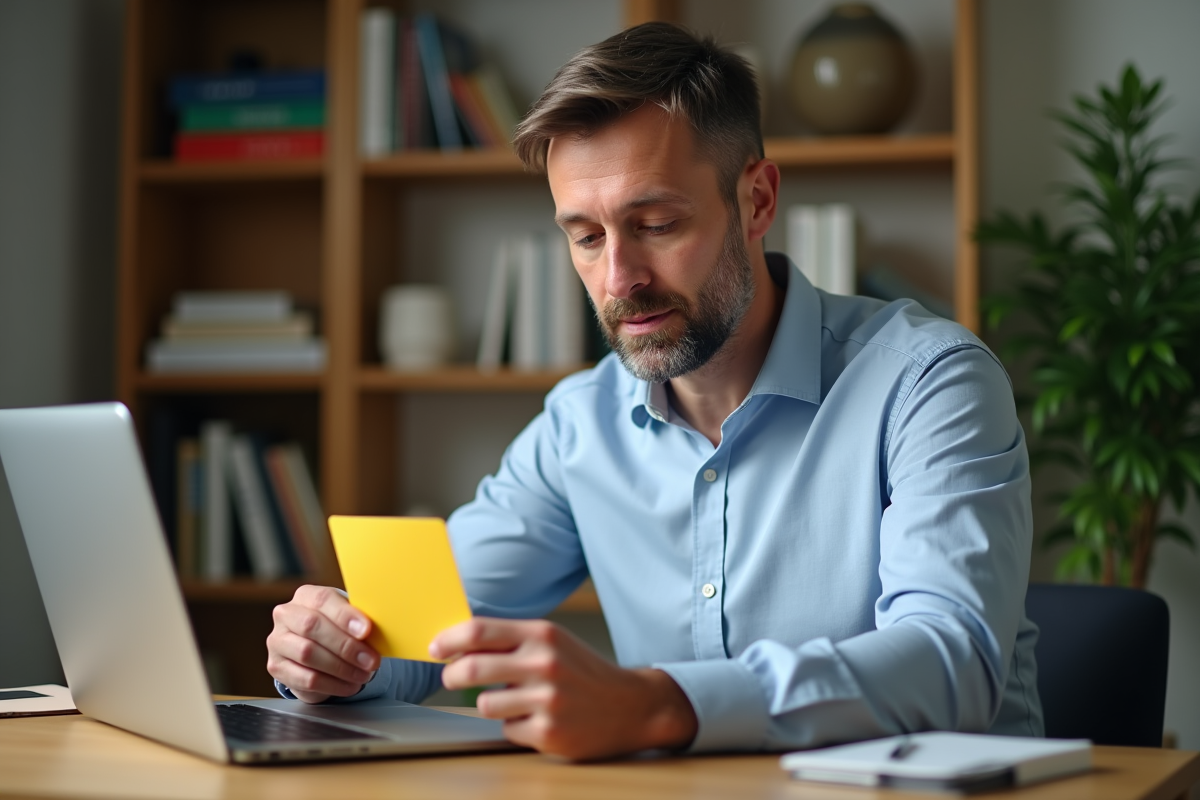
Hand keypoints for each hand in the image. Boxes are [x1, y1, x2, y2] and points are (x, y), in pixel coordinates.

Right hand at [266, 585, 379, 703]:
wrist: (315, 648)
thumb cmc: (336, 627)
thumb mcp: (347, 617)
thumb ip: (357, 620)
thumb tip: (373, 632)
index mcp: (305, 595)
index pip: (323, 600)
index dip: (345, 615)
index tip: (367, 630)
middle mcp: (286, 615)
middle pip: (312, 626)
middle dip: (346, 646)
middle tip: (370, 660)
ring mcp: (277, 641)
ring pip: (308, 654)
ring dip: (341, 668)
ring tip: (363, 675)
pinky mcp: (277, 667)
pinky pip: (306, 679)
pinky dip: (333, 685)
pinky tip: (350, 685)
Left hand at [431, 618, 697, 759]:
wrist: (630, 706)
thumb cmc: (584, 671)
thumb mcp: (553, 642)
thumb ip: (512, 640)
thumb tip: (458, 641)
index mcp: (543, 634)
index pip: (480, 630)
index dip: (449, 640)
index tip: (436, 648)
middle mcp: (544, 664)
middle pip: (471, 668)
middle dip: (452, 675)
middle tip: (451, 678)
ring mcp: (547, 700)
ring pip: (485, 703)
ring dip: (491, 703)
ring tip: (514, 700)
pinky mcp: (548, 733)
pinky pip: (507, 729)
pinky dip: (515, 725)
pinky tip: (537, 719)